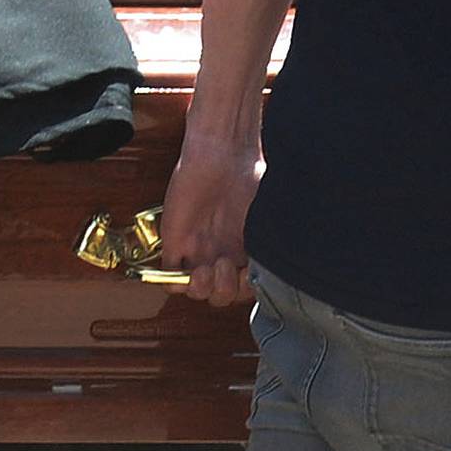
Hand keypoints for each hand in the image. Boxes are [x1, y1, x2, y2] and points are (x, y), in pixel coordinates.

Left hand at [159, 134, 262, 306]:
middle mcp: (223, 253)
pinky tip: (191, 272)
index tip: (253, 275)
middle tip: (230, 268)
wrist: (222, 155)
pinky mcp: (175, 243)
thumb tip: (281, 272)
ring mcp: (198, 250)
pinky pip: (169, 277)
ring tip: (209, 269)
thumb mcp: (270, 218)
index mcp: (247, 251)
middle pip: (222, 295)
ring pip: (197, 292)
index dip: (250, 290)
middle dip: (228, 291)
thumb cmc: (249, 179)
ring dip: (205, 290)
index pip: (247, 289)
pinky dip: (177, 284)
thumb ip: (272, 247)